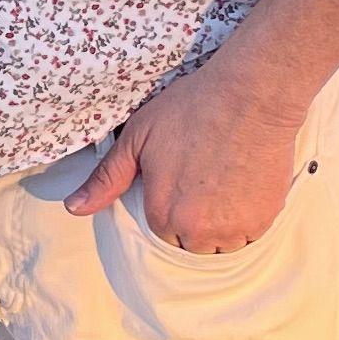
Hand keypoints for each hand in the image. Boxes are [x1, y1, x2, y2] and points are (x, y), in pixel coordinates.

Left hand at [66, 48, 315, 253]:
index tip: (181, 179)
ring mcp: (234, 228)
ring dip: (221, 225)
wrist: (251, 95)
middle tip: (205, 179)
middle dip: (194, 220)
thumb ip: (108, 179)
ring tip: (225, 184)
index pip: (162, 231)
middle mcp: (197, 231)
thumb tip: (73, 208)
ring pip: (222, 244)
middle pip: (191, 243)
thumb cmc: (192, 108)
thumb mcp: (138, 138)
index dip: (170, 205)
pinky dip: (247, 219)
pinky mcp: (264, 220)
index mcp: (163, 214)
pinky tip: (244, 185)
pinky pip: (250, 235)